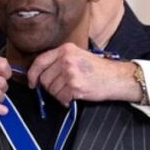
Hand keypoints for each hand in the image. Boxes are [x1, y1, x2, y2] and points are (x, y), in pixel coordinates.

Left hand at [26, 44, 140, 106]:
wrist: (117, 77)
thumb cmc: (99, 69)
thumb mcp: (79, 55)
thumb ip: (60, 60)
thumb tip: (39, 74)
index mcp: (66, 49)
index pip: (40, 61)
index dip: (33, 74)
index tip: (32, 82)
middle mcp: (67, 59)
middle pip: (44, 78)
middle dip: (49, 87)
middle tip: (61, 88)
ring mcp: (71, 72)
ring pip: (51, 90)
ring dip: (58, 94)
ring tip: (71, 90)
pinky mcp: (75, 86)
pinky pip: (61, 97)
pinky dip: (65, 100)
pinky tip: (74, 96)